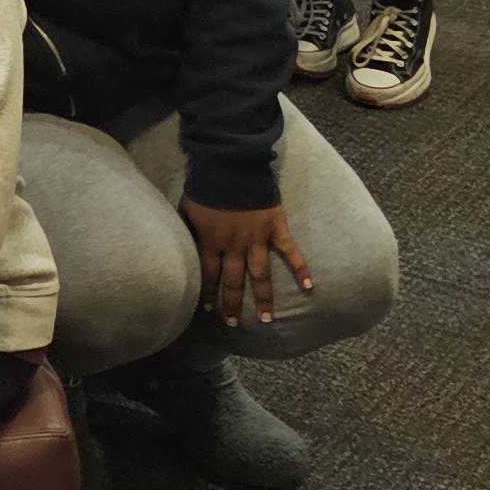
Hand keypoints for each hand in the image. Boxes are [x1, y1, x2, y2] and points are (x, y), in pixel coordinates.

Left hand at [183, 198, 312, 327]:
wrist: (229, 167)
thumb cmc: (205, 186)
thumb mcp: (187, 210)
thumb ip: (188, 231)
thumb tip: (181, 245)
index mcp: (211, 242)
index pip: (208, 275)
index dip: (207, 293)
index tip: (206, 308)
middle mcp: (234, 247)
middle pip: (233, 281)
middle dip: (231, 303)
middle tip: (232, 323)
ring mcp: (257, 239)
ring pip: (260, 275)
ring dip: (263, 298)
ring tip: (266, 318)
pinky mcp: (275, 229)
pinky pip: (289, 252)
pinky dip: (300, 268)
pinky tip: (308, 286)